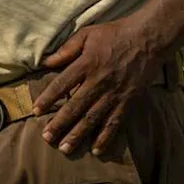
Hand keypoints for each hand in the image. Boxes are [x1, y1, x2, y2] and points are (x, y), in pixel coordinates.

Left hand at [32, 17, 163, 155]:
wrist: (148, 39)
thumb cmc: (115, 34)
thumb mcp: (87, 34)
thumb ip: (66, 49)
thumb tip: (46, 61)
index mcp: (86, 64)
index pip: (62, 84)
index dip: (48, 98)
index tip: (36, 110)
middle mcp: (99, 81)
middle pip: (75, 106)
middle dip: (60, 123)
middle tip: (47, 138)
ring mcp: (114, 93)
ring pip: (93, 118)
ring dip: (78, 134)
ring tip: (65, 148)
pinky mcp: (128, 101)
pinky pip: (115, 122)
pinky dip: (106, 137)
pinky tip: (96, 150)